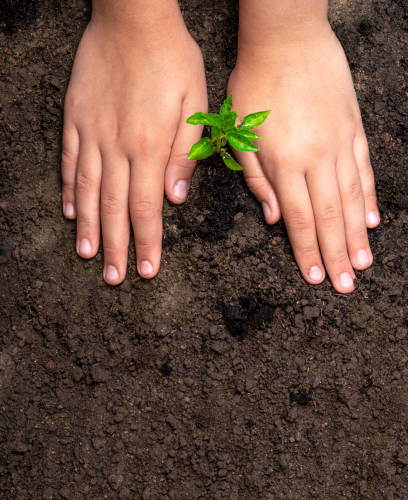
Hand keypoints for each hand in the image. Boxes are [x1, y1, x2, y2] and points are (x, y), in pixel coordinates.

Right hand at [62, 13, 206, 282]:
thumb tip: (175, 200)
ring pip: (89, 191)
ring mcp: (92, 134)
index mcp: (149, 148)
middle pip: (116, 208)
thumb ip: (184, 157)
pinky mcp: (76, 119)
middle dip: (116, 247)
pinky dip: (71, 189)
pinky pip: (71, 161)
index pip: (147, 208)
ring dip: (89, 227)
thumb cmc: (172, 60)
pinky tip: (71, 211)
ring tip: (89, 255)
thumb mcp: (194, 107)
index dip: (147, 243)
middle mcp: (117, 148)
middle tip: (114, 278)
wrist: (133, 18)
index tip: (146, 270)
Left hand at [228, 24, 379, 292]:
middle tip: (346, 285)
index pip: (299, 219)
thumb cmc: (254, 84)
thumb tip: (274, 218)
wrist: (288, 37)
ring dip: (357, 236)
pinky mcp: (354, 129)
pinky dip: (368, 199)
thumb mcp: (240, 133)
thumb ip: (256, 180)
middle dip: (337, 255)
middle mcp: (317, 158)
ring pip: (352, 199)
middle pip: (329, 217)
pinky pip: (364, 171)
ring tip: (363, 263)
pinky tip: (372, 221)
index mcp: (284, 163)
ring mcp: (340, 144)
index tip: (315, 278)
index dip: (307, 252)